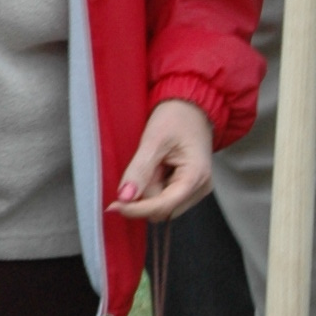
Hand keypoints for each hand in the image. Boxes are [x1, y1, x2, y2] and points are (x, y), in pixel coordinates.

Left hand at [112, 100, 212, 222]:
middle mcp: (200, 187)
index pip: (164, 206)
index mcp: (196, 176)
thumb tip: (125, 197)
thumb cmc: (177, 118)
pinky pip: (165, 199)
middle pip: (162, 209)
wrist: (191, 107)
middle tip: (143, 166)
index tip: (114, 206)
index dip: (137, 209)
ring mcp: (197, 189)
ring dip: (149, 191)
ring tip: (154, 164)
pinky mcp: (190, 188)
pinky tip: (158, 169)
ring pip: (162, 206)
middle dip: (145, 194)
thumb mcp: (154, 140)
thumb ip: (139, 171)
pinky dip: (154, 188)